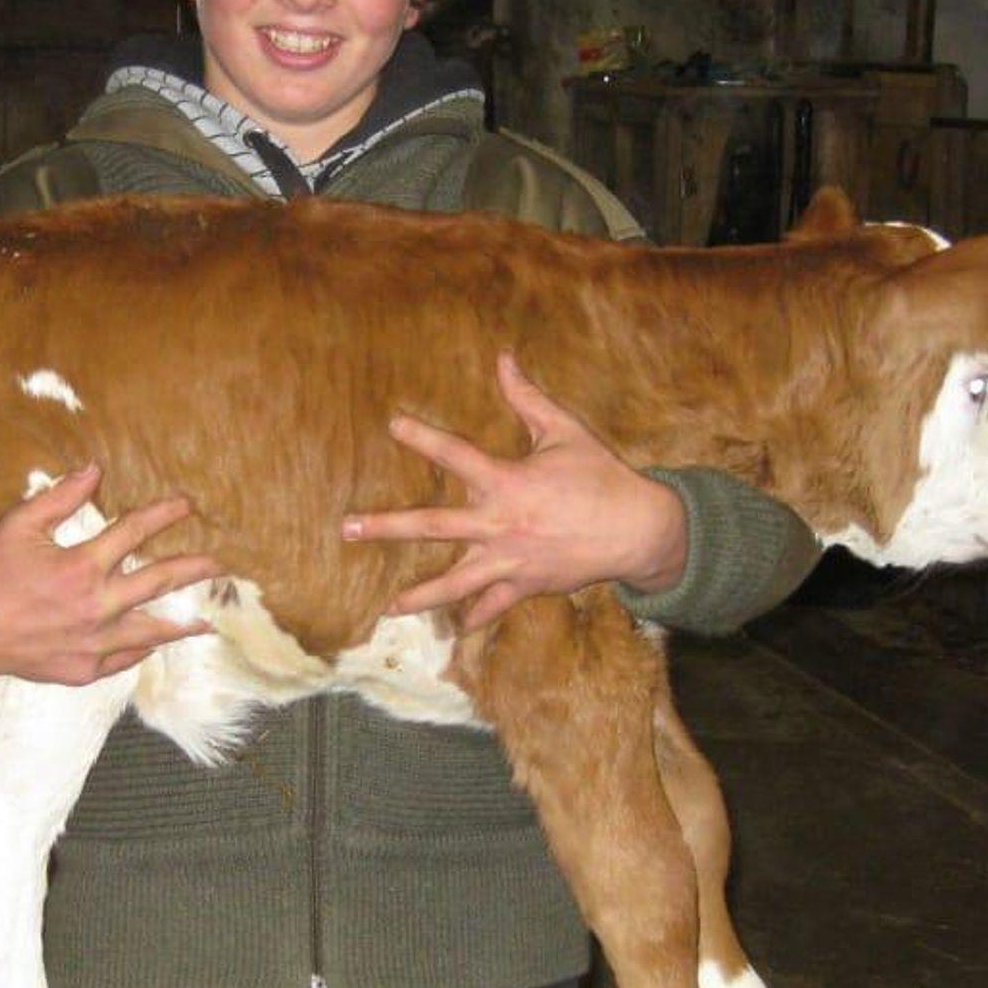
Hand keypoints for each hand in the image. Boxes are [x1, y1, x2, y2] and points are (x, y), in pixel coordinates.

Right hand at [0, 464, 221, 683]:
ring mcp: (92, 642)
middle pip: (158, 582)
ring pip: (150, 631)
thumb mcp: (19, 525)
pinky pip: (123, 659)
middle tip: (220, 564)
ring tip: (207, 622)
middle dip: (194, 569)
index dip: (163, 514)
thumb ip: (60, 497)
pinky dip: (141, 649)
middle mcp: (94, 606)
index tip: (186, 505)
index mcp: (81, 567)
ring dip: (181, 624)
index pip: (134, 532)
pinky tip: (156, 643)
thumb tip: (94, 470)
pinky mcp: (83, 669)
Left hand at [340, 352, 686, 629]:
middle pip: (433, 526)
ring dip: (420, 594)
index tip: (393, 424)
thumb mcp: (565, 432)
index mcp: (508, 482)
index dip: (424, 437)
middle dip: (387, 527)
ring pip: (456, 582)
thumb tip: (503, 358)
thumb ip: (528, 398)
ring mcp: (511, 560)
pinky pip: (494, 607)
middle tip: (349, 529)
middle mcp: (501, 524)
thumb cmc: (601, 476)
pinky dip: (475, 618)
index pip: (456, 455)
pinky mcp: (528, 585)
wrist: (639, 530)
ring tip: (388, 608)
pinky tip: (454, 628)